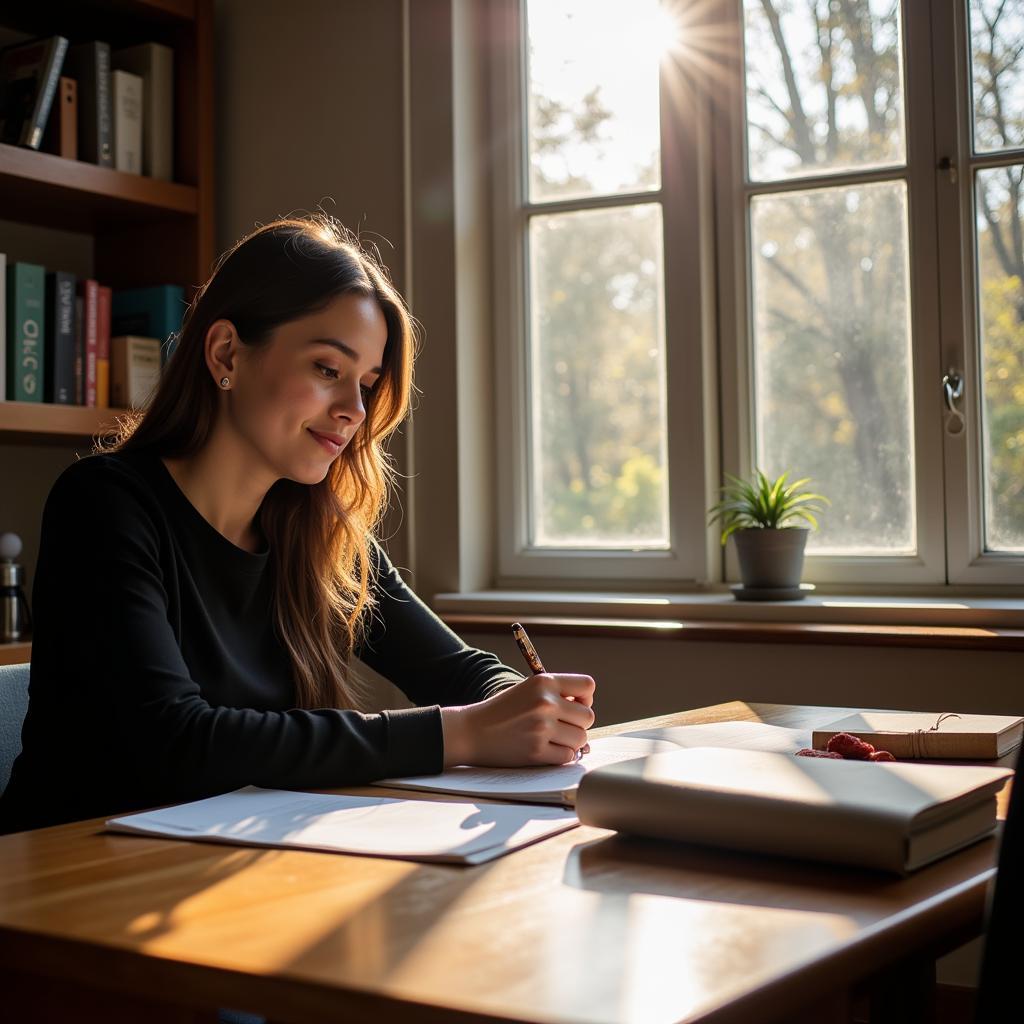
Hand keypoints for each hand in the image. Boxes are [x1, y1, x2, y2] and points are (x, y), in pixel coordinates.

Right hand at [440, 673, 595, 767]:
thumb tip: (587, 711)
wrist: (471, 731)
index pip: (587, 686)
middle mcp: (545, 702)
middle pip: (588, 716)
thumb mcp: (528, 690)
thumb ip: (556, 695)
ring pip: (581, 738)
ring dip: (570, 742)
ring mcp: (541, 727)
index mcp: (544, 681)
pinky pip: (568, 756)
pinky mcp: (537, 751)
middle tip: (560, 727)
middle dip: (577, 724)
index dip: (585, 698)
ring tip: (551, 738)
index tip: (573, 706)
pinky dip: (559, 756)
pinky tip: (544, 749)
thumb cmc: (502, 711)